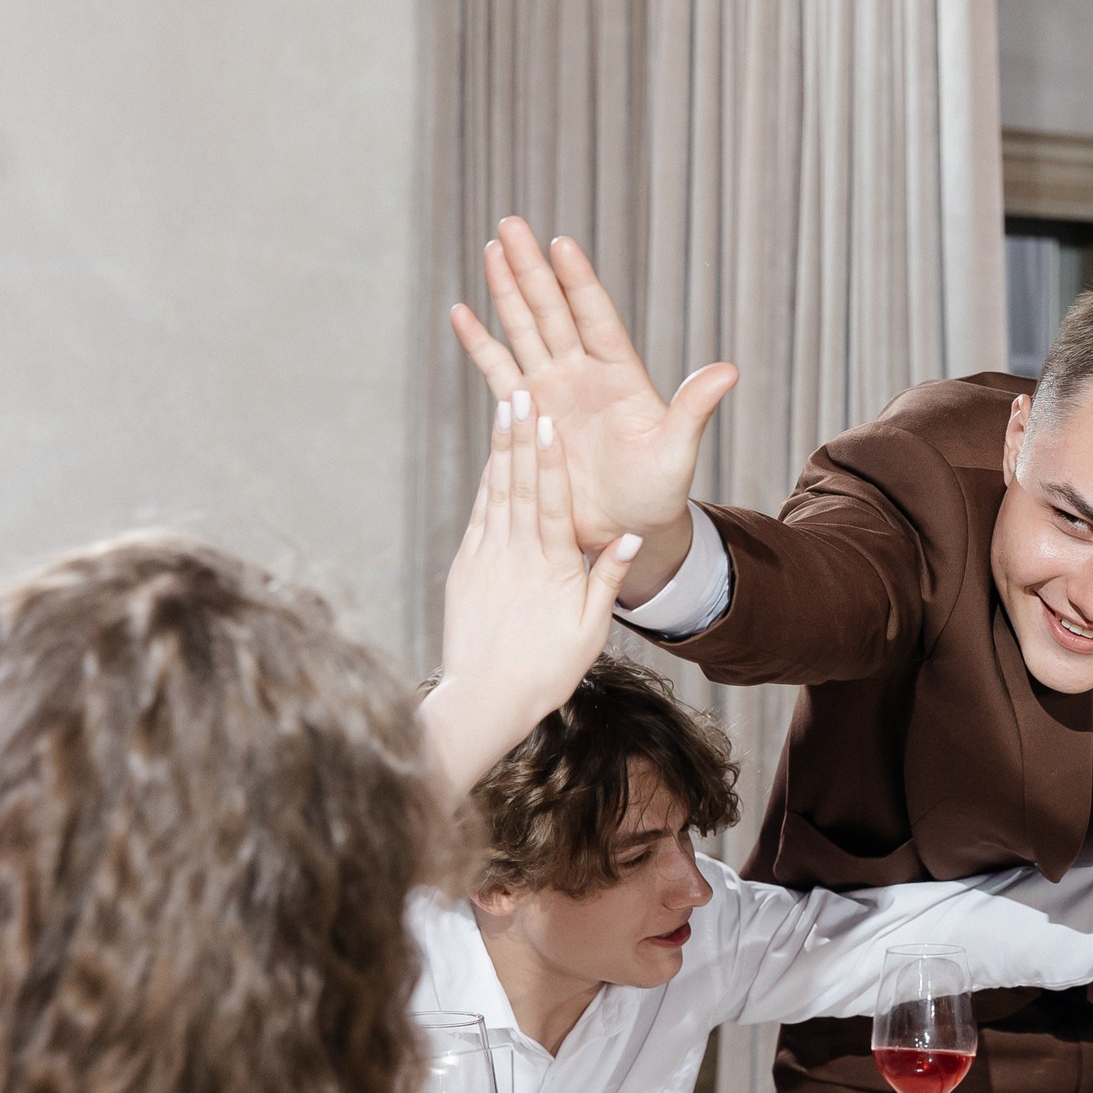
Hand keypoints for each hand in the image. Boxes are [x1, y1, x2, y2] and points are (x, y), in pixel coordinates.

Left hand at [418, 392, 639, 801]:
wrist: (485, 700)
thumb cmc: (547, 671)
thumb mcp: (590, 632)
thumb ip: (606, 580)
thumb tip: (627, 536)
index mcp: (551, 570)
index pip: (552, 504)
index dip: (551, 460)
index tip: (550, 422)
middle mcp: (514, 557)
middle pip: (520, 486)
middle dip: (522, 437)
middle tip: (522, 393)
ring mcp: (485, 559)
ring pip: (495, 494)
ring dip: (502, 449)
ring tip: (505, 408)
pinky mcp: (465, 568)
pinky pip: (479, 515)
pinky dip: (487, 483)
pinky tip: (492, 458)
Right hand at [447, 217, 735, 590]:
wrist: (624, 528)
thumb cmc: (658, 491)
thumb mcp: (677, 451)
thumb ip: (694, 409)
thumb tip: (730, 370)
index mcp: (621, 375)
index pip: (596, 317)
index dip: (579, 281)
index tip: (562, 243)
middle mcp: (583, 373)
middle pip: (553, 310)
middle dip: (532, 269)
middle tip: (512, 223)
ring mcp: (553, 390)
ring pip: (524, 330)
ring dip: (506, 291)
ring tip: (492, 249)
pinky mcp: (527, 415)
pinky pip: (499, 372)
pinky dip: (480, 344)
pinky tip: (461, 312)